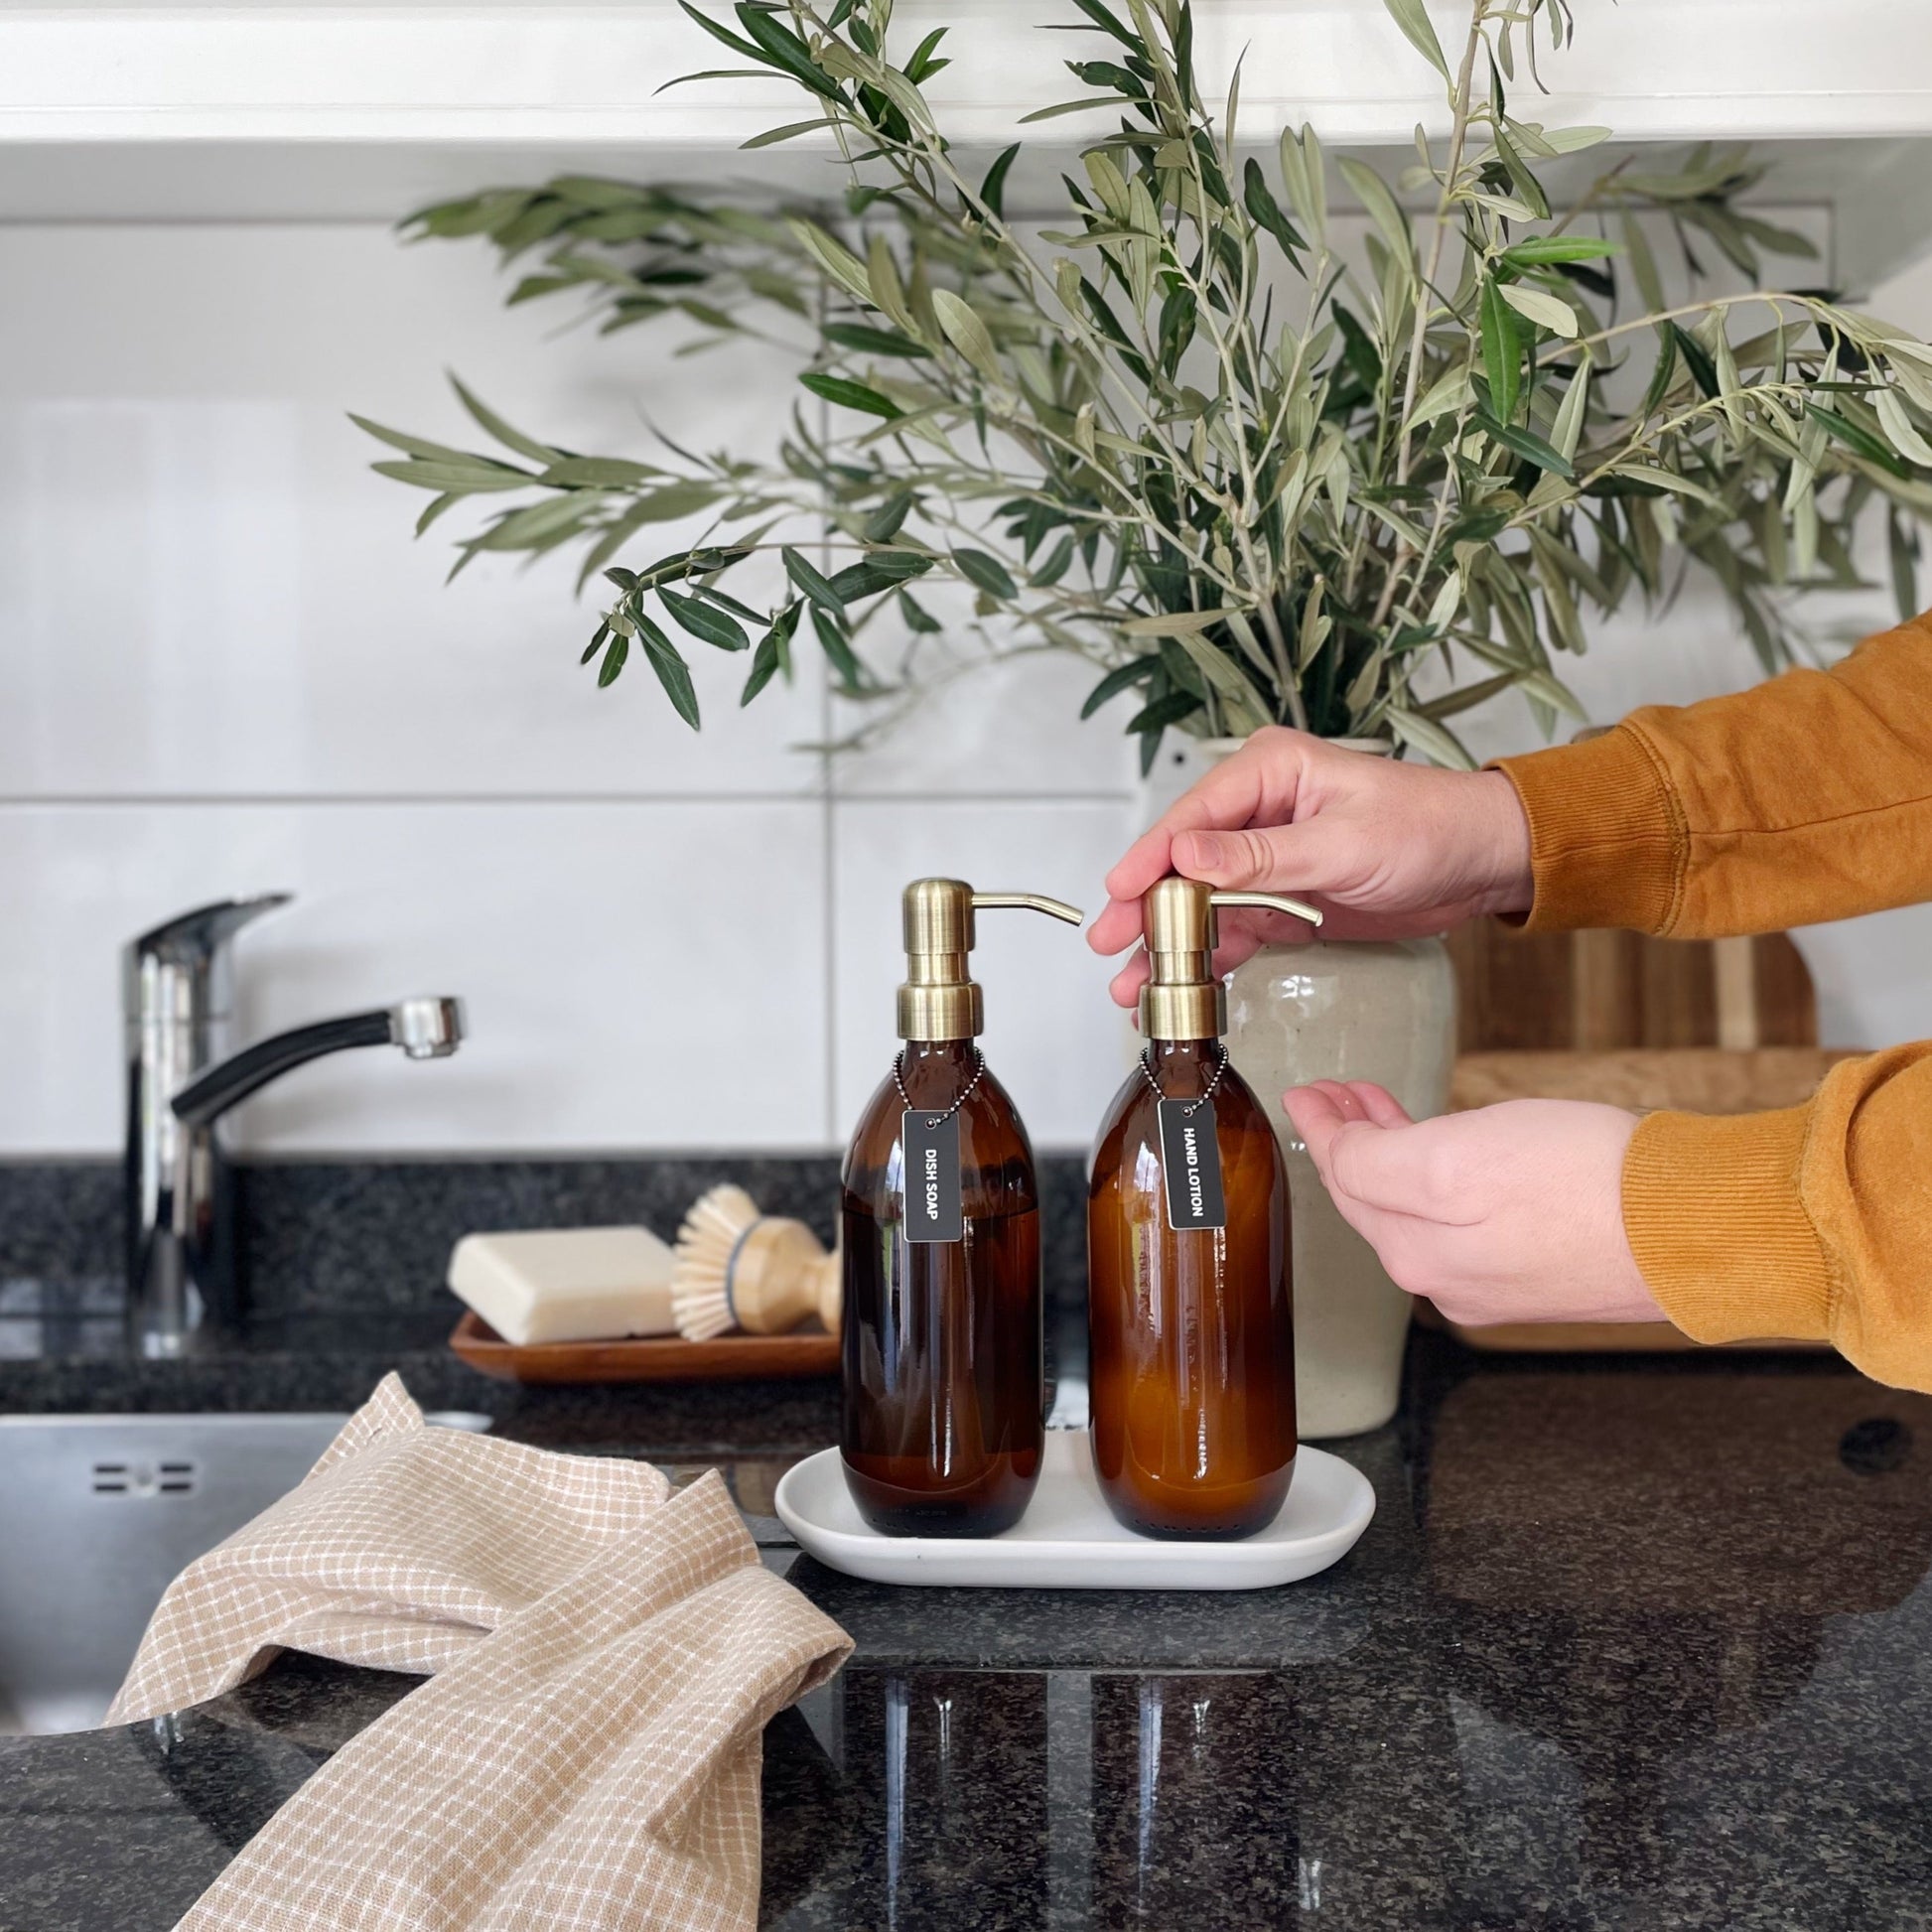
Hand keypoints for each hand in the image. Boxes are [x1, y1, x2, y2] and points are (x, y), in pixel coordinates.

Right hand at [1089, 727, 1533, 1008]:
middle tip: (1109, 944)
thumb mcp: (1343, 844)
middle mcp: (1260, 808)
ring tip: (1132, 983)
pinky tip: (1181, 984)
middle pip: (1183, 861)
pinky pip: (1234, 926)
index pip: (1192, 817)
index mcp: (1270, 770)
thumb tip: (1189, 857)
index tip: (1118, 895)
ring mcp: (1268, 855)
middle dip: (1145, 908)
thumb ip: (1262, 857)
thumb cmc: (1429, 829)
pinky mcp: (1284, 895)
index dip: (1149, 859)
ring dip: (1169, 942)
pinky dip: (1208, 955)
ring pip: (1201, 901)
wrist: (1481, 863)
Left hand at [1284, 1080, 1664, 1327]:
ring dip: (1392, 1155)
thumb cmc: (1587, 1185)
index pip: (1346, 1181)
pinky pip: (1463, 1223)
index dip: (1324, 1127)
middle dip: (1352, 1141)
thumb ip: (1379, 1162)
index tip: (1308, 1092)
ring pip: (1417, 1210)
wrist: (1696, 1228)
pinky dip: (1438, 1180)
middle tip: (1339, 1094)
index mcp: (1415, 1253)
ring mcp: (1490, 1281)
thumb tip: (1338, 1152)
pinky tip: (1445, 1153)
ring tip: (1380, 1108)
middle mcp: (1444, 1279)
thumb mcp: (1458, 1157)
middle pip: (1375, 1200)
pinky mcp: (1536, 1272)